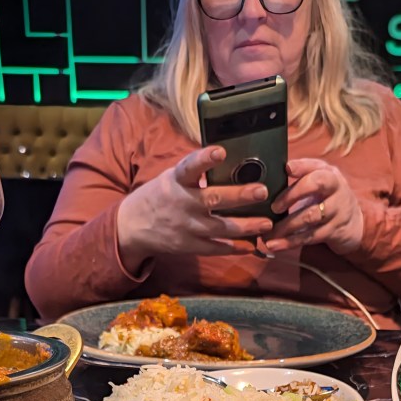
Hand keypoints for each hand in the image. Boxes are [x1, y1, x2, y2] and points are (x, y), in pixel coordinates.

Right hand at [116, 146, 273, 269]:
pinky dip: (234, 248)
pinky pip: (216, 248)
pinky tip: (252, 245)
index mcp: (177, 181)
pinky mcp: (189, 246)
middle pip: (214, 199)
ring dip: (246, 226)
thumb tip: (231, 161)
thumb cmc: (160, 196)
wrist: (133, 227)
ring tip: (267, 223)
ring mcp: (186, 227)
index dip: (204, 159)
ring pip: (221, 227)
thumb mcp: (172, 178)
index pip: (190, 166)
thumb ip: (196, 174)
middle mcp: (182, 203)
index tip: (220, 151)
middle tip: (262, 191)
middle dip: (239, 196)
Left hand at [265, 159, 363, 255]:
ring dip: (287, 226)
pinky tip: (275, 245)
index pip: (315, 165)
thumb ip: (301, 176)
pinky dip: (290, 242)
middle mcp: (336, 188)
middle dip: (292, 194)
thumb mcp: (320, 182)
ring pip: (310, 216)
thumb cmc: (327, 199)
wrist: (354, 222)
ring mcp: (337, 210)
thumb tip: (268, 176)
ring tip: (268, 233)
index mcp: (329, 173)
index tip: (287, 169)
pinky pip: (310, 237)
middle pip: (315, 184)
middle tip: (274, 207)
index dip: (301, 166)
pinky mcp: (334, 231)